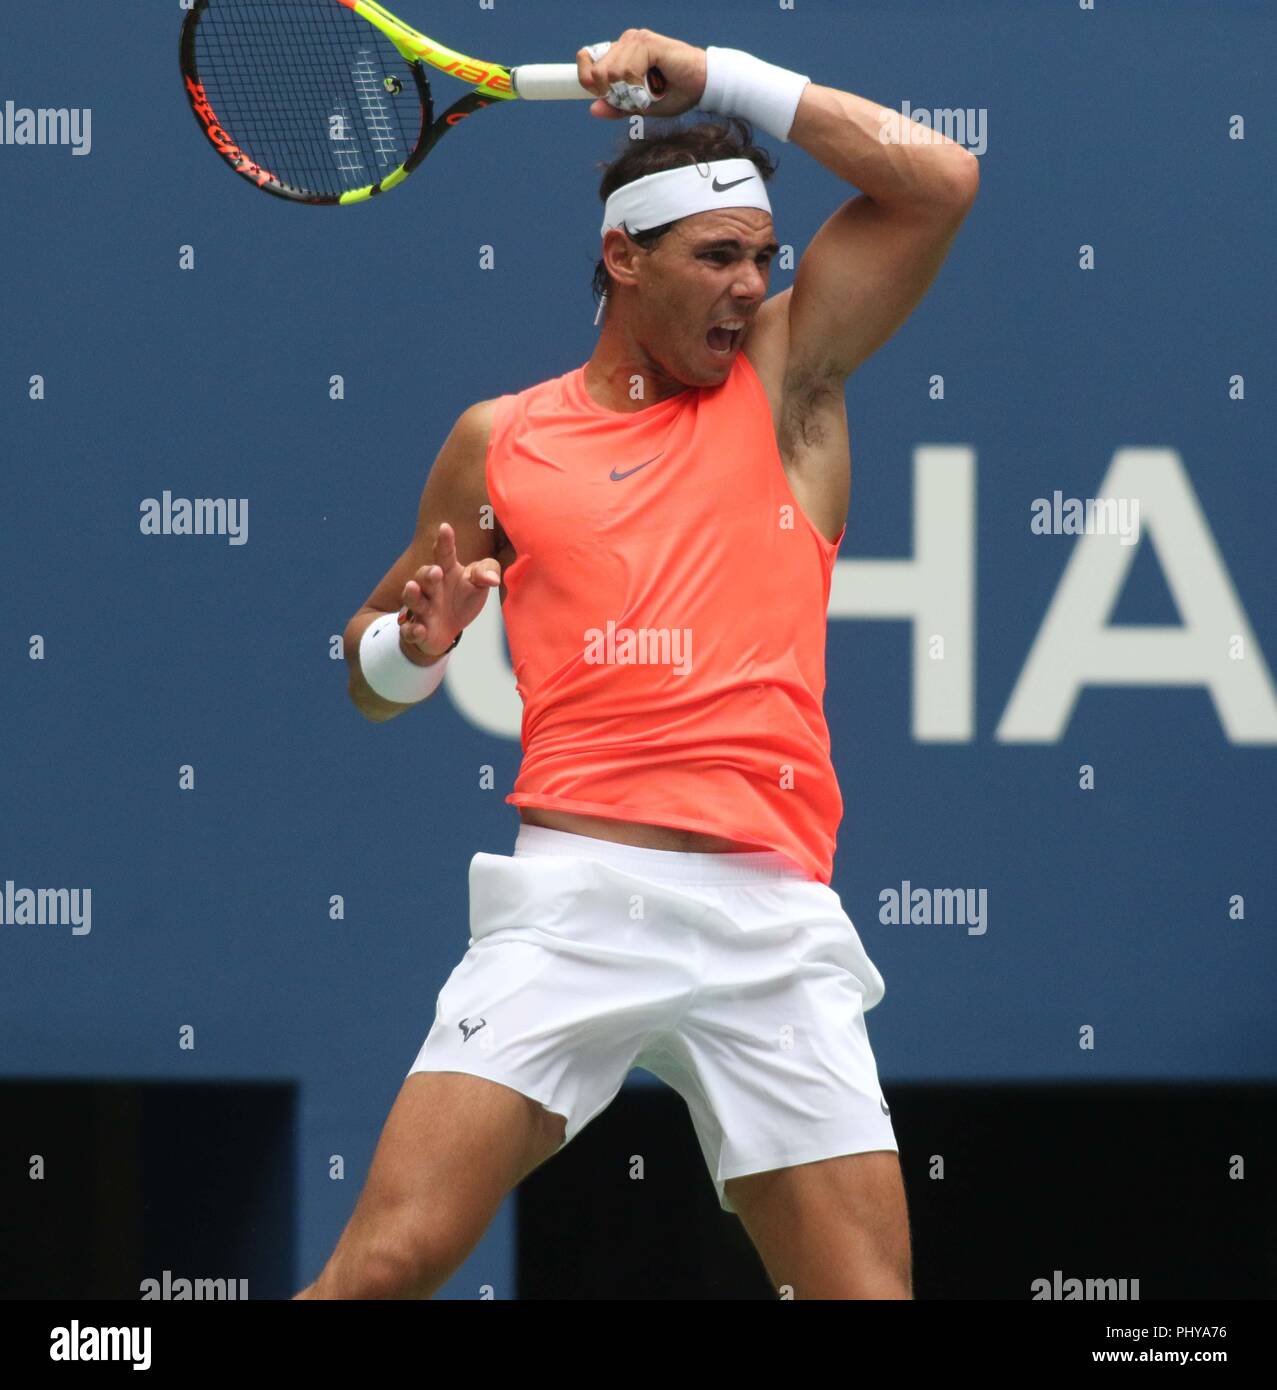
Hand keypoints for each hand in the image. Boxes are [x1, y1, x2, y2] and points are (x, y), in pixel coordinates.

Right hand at [397, 521, 499, 662]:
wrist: (446, 631)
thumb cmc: (462, 599)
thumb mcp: (477, 584)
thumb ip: (485, 574)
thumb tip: (494, 579)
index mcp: (446, 572)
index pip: (444, 554)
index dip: (445, 541)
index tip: (445, 527)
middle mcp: (430, 588)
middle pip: (424, 576)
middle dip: (427, 573)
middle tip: (436, 571)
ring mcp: (422, 609)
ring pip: (413, 599)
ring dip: (412, 595)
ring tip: (413, 588)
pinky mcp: (417, 631)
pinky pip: (410, 630)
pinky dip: (413, 630)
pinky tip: (419, 630)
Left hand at [576, 30, 706, 119]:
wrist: (702, 86)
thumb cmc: (676, 93)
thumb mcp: (641, 106)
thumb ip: (618, 106)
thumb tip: (592, 109)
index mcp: (621, 54)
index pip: (589, 61)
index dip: (589, 81)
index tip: (602, 94)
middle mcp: (626, 42)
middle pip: (597, 72)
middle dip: (613, 93)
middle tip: (637, 98)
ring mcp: (636, 40)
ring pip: (611, 73)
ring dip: (629, 92)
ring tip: (650, 92)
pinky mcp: (647, 43)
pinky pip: (627, 70)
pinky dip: (638, 85)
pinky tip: (654, 85)